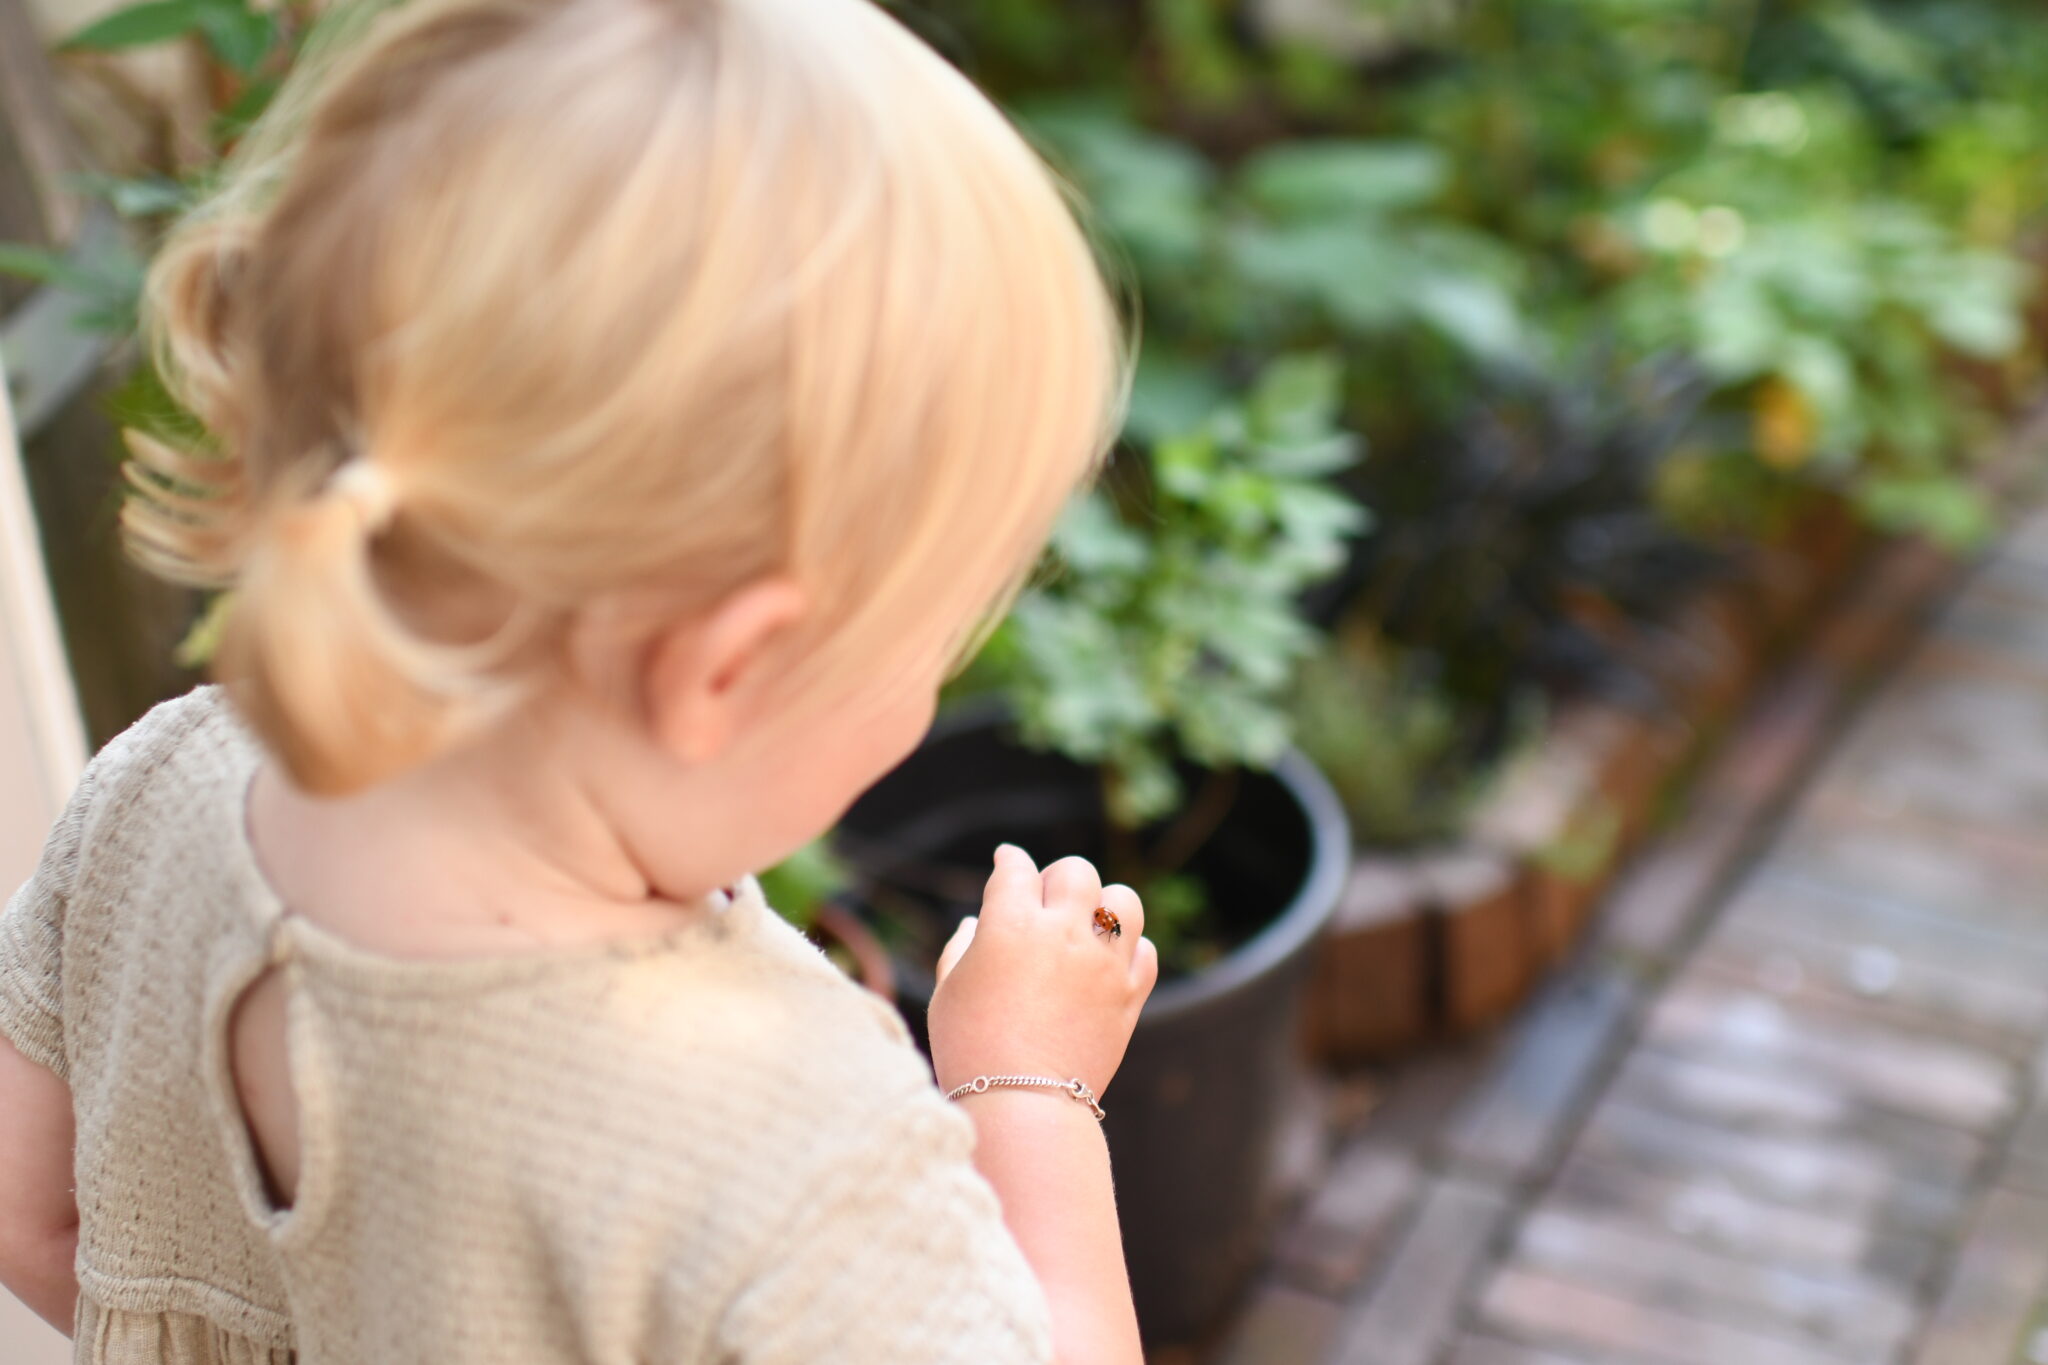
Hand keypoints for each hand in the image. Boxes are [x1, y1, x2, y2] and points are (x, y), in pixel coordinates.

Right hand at [927, 844, 1158, 1100]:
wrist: (1022, 1106)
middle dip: (1056, 880)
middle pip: (1075, 871)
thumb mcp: (950, 992)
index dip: (1009, 860)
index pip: (1016, 868)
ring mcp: (1103, 965)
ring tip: (1086, 929)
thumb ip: (961, 948)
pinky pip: (1146, 952)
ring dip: (1104, 906)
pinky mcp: (1130, 996)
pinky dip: (1129, 951)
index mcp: (1010, 926)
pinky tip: (1107, 964)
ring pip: (1124, 901)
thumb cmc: (970, 1049)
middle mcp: (1063, 934)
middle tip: (1043, 905)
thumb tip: (975, 923)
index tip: (1008, 861)